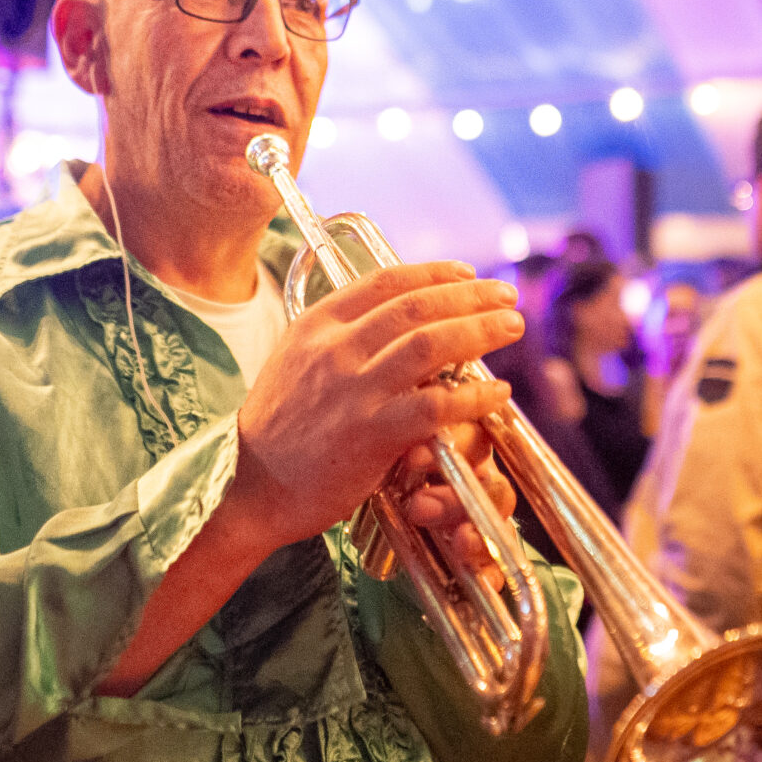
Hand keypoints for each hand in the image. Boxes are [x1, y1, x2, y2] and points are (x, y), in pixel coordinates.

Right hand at [231, 262, 522, 551]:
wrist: (250, 488)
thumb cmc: (280, 429)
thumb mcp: (297, 362)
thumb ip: (342, 337)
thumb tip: (398, 317)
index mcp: (317, 325)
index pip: (387, 282)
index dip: (436, 273)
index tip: (468, 273)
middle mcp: (335, 349)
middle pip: (417, 306)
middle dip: (471, 296)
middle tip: (506, 295)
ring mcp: (353, 391)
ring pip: (431, 344)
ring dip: (480, 330)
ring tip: (512, 326)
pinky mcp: (371, 434)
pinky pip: (435, 405)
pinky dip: (473, 395)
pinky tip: (497, 391)